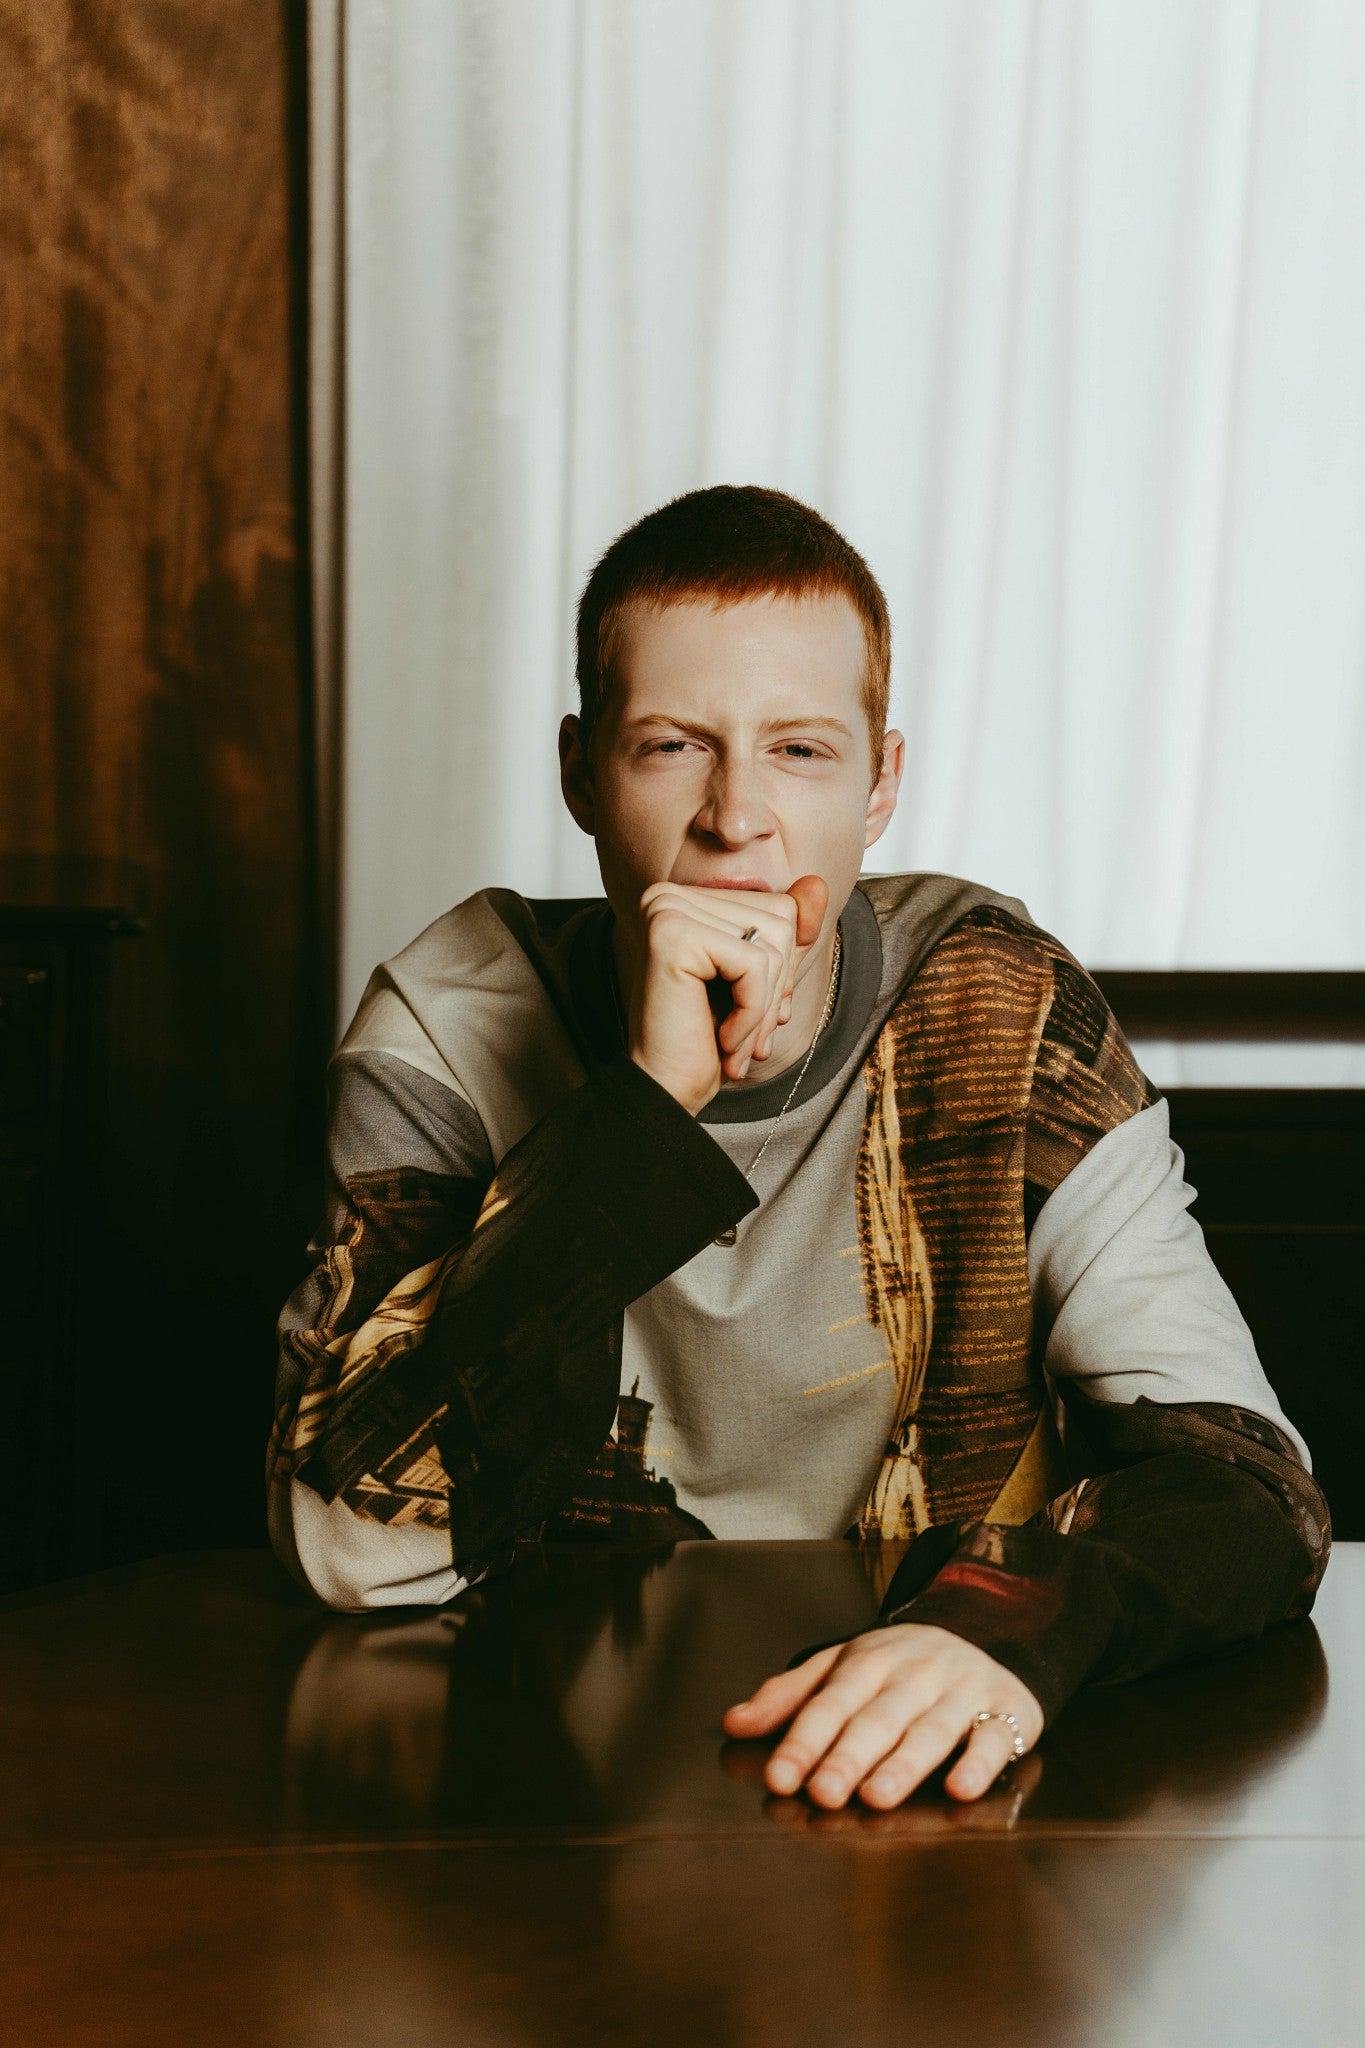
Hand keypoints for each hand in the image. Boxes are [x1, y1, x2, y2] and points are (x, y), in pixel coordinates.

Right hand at [626, 874, 828, 1114]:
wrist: (665, 1090)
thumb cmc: (706, 1040)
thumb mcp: (761, 981)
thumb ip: (790, 933)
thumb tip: (818, 883)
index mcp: (687, 900)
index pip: (779, 909)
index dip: (782, 970)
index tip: (757, 1014)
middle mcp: (670, 895)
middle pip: (780, 922)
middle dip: (776, 990)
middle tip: (747, 1036)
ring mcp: (667, 909)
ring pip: (772, 943)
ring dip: (763, 1008)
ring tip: (734, 1042)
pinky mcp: (672, 933)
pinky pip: (755, 964)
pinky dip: (752, 1013)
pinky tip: (723, 1038)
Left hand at [721, 1622, 1043, 1808]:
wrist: (990, 1632)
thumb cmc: (901, 1667)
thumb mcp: (842, 1667)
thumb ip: (790, 1696)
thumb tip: (733, 1723)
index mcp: (869, 1661)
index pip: (831, 1703)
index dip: (804, 1741)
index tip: (778, 1777)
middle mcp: (915, 1673)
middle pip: (877, 1718)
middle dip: (848, 1756)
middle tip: (822, 1794)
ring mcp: (962, 1691)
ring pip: (930, 1730)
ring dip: (903, 1764)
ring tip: (876, 1797)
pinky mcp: (1006, 1712)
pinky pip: (993, 1739)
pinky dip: (978, 1763)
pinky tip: (960, 1788)